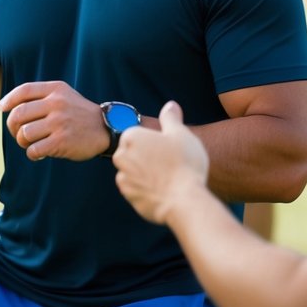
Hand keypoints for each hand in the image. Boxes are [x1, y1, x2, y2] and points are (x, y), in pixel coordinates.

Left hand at [0, 80, 107, 160]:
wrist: (105, 129)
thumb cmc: (78, 113)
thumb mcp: (63, 95)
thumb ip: (40, 96)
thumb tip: (5, 105)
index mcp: (56, 90)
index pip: (24, 90)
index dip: (9, 99)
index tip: (2, 108)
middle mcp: (56, 104)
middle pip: (19, 114)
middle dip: (12, 126)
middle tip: (18, 133)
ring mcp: (59, 123)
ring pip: (24, 134)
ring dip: (23, 142)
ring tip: (31, 144)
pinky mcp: (61, 141)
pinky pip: (34, 149)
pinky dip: (32, 153)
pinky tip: (39, 153)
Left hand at [113, 101, 207, 224]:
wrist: (184, 201)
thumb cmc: (184, 163)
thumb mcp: (181, 134)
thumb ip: (171, 118)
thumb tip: (170, 105)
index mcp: (131, 137)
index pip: (137, 135)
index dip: (154, 142)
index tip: (167, 149)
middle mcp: (121, 156)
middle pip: (134, 153)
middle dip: (147, 157)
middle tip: (169, 163)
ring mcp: (123, 178)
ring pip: (135, 172)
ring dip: (146, 174)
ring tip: (169, 178)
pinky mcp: (129, 197)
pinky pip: (137, 189)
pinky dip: (147, 189)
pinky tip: (164, 190)